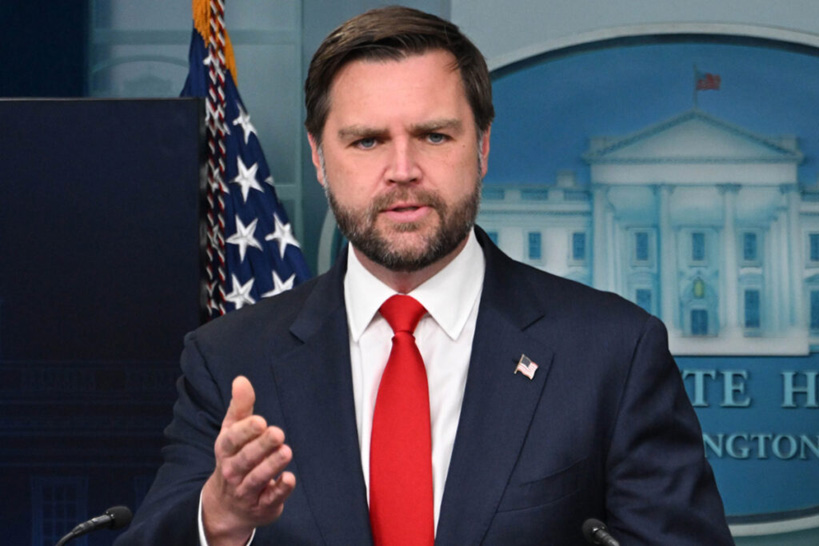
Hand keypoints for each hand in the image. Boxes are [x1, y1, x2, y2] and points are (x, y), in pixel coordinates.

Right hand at [202, 376, 295, 545]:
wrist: (226, 506)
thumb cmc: (234, 458)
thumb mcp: (232, 432)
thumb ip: (240, 407)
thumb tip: (241, 380)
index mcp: (225, 450)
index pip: (232, 440)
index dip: (245, 431)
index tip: (261, 422)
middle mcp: (233, 471)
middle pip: (245, 459)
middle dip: (261, 446)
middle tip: (277, 433)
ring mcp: (246, 490)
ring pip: (257, 478)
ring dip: (271, 466)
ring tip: (286, 451)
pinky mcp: (263, 505)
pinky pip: (271, 498)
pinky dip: (280, 490)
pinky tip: (289, 478)